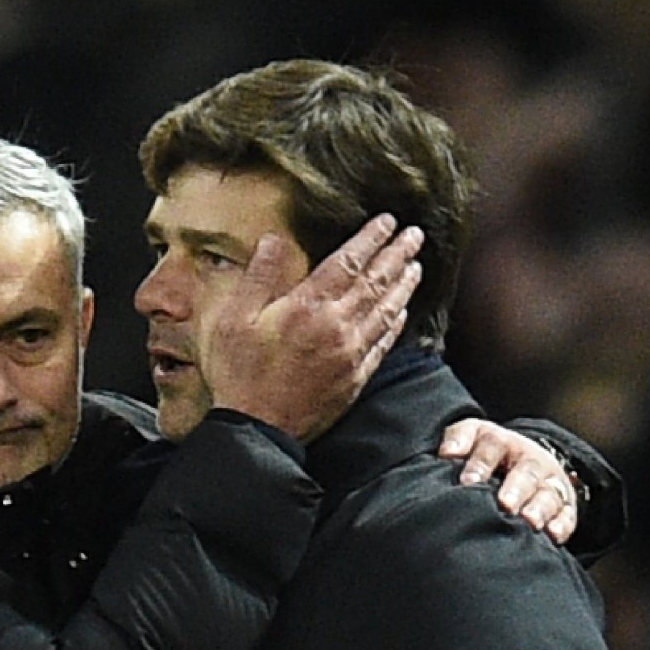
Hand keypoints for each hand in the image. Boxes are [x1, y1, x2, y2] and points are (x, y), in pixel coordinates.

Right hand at [197, 216, 422, 442]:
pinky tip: (402, 312)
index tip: (387, 221)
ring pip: (385, 311)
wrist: (257, 428)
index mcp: (307, 306)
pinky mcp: (355, 378)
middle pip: (375, 282)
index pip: (348, 262)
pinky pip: (383, 344)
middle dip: (397, 255)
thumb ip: (258, 277)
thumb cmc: (240, 373)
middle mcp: (336, 326)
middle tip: (415, 235)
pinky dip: (396, 324)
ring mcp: (350, 353)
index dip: (370, 238)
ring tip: (416, 266)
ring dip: (403, 286)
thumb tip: (273, 240)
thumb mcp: (233, 319)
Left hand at [437, 419, 578, 543]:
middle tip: (505, 504)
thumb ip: (458, 439)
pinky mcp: (565, 506)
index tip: (467, 482)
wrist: (526, 459)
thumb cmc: (489, 453)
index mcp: (504, 443)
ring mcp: (550, 483)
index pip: (493, 447)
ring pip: (550, 494)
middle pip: (528, 472)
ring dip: (539, 509)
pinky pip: (567, 515)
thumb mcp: (473, 436)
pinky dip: (561, 525)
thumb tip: (447, 453)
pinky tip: (552, 535)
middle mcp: (531, 461)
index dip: (481, 464)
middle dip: (517, 488)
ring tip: (529, 522)